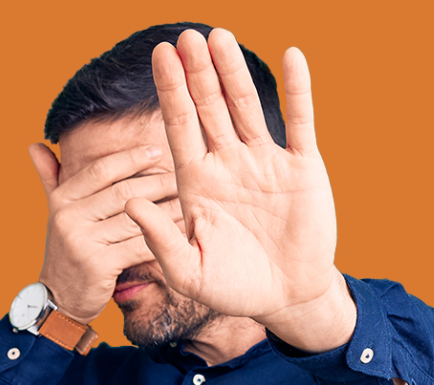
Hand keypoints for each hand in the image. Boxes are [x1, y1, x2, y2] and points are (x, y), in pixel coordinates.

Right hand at [30, 143, 182, 324]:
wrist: (59, 298)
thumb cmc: (66, 252)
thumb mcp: (54, 214)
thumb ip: (50, 179)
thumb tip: (34, 145)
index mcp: (61, 200)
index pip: (100, 171)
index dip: (130, 159)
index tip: (156, 151)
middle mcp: (68, 218)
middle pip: (122, 193)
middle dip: (156, 183)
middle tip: (181, 177)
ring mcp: (82, 242)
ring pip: (134, 219)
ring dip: (165, 210)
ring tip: (186, 201)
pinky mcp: (99, 265)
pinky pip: (138, 245)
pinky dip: (161, 238)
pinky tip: (178, 232)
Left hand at [125, 29, 355, 350]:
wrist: (286, 299)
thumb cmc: (233, 288)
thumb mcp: (189, 272)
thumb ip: (160, 239)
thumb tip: (130, 203)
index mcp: (198, 183)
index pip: (180, 128)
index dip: (171, 92)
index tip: (160, 57)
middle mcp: (229, 165)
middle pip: (209, 108)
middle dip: (197, 73)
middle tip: (186, 37)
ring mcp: (266, 163)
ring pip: (247, 107)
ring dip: (234, 73)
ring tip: (220, 36)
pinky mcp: (303, 168)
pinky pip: (300, 122)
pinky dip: (299, 91)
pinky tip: (292, 57)